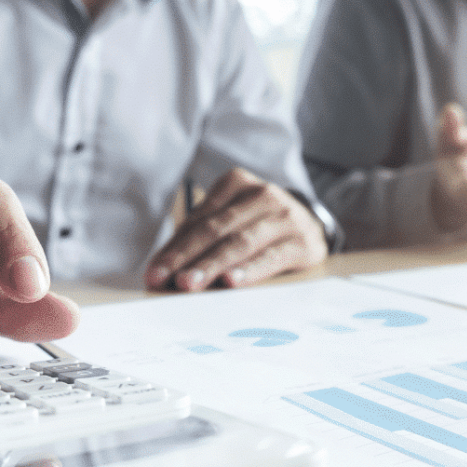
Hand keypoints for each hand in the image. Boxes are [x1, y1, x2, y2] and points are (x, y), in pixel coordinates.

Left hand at [144, 167, 327, 291]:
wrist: (312, 226)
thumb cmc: (259, 225)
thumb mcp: (231, 220)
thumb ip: (199, 239)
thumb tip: (162, 269)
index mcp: (236, 183)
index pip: (198, 220)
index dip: (173, 249)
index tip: (154, 273)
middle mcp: (262, 194)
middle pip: (215, 230)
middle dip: (186, 258)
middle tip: (165, 280)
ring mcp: (285, 217)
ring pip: (240, 243)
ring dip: (211, 265)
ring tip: (189, 283)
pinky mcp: (302, 242)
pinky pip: (271, 258)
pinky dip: (249, 270)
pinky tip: (231, 281)